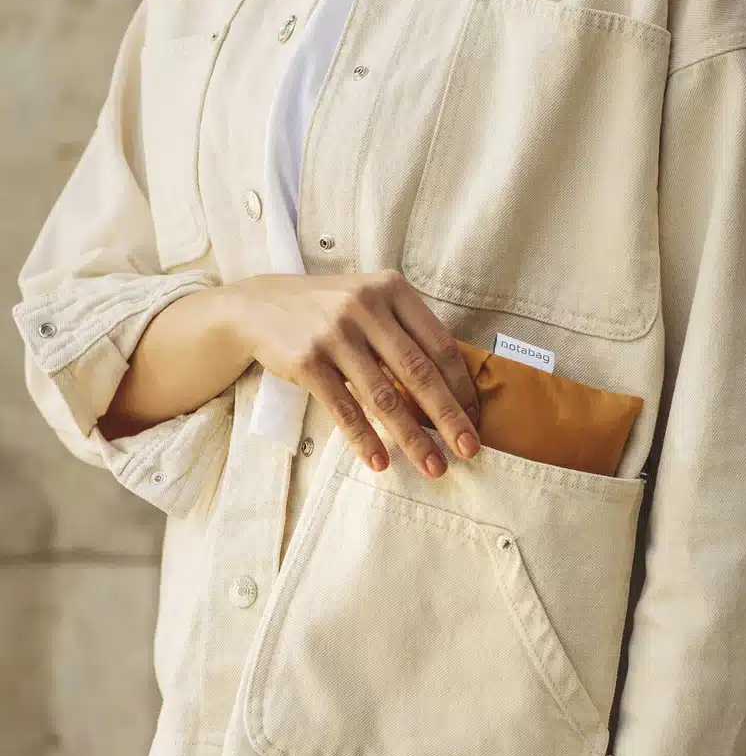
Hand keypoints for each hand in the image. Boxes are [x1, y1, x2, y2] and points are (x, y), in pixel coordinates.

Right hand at [229, 270, 480, 477]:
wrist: (259, 306)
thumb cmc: (329, 309)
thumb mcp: (371, 301)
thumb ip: (406, 332)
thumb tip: (452, 389)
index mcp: (392, 289)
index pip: (440, 344)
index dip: (462, 386)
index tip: (475, 419)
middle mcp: (366, 306)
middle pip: (420, 372)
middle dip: (448, 417)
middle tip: (469, 451)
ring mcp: (335, 333)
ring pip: (384, 397)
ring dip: (412, 439)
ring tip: (433, 466)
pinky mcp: (307, 360)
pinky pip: (344, 408)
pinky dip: (365, 439)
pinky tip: (380, 461)